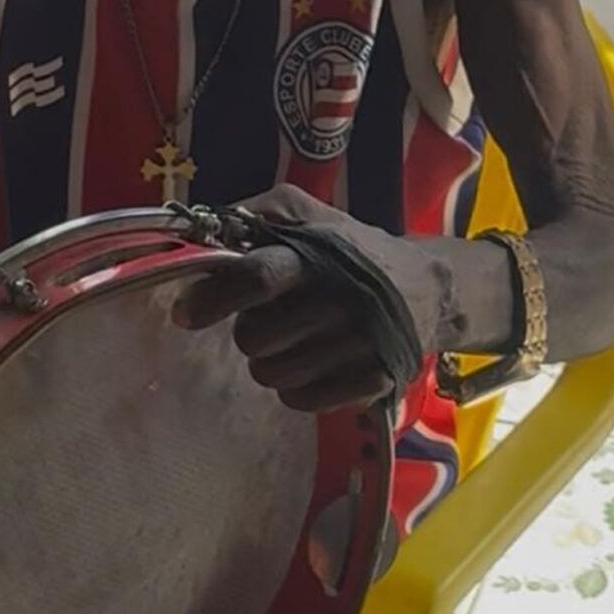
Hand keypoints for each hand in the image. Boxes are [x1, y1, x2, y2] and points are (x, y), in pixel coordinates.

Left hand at [173, 186, 436, 412]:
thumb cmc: (351, 250)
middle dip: (249, 330)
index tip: (185, 313)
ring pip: (270, 374)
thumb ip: (253, 215)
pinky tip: (314, 364)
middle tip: (270, 317)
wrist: (428, 288)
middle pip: (254, 338)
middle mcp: (340, 300)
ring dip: (270, 360)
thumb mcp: (308, 213)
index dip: (213, 297)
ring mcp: (359, 344)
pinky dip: (295, 387)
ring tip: (294, 340)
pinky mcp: (372, 381)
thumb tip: (196, 233)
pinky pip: (299, 400)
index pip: (257, 277)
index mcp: (318, 254)